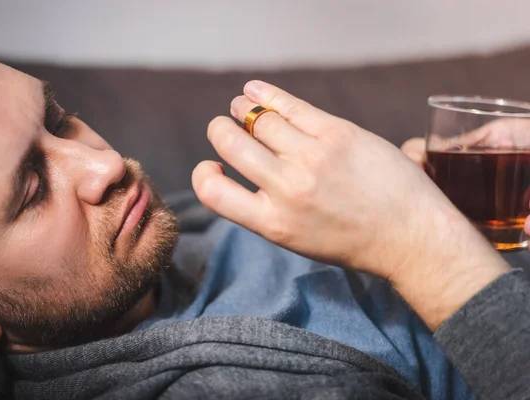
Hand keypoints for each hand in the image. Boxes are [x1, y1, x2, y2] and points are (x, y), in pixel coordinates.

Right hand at [193, 80, 508, 328]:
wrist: (411, 237)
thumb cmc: (354, 241)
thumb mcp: (299, 239)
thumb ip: (267, 209)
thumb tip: (242, 174)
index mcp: (272, 223)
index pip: (211, 191)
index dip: (203, 173)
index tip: (215, 168)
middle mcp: (287, 190)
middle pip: (230, 142)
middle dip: (221, 129)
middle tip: (227, 127)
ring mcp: (313, 158)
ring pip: (259, 119)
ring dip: (244, 108)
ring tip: (244, 105)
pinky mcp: (338, 134)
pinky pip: (291, 106)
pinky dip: (266, 93)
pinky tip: (255, 89)